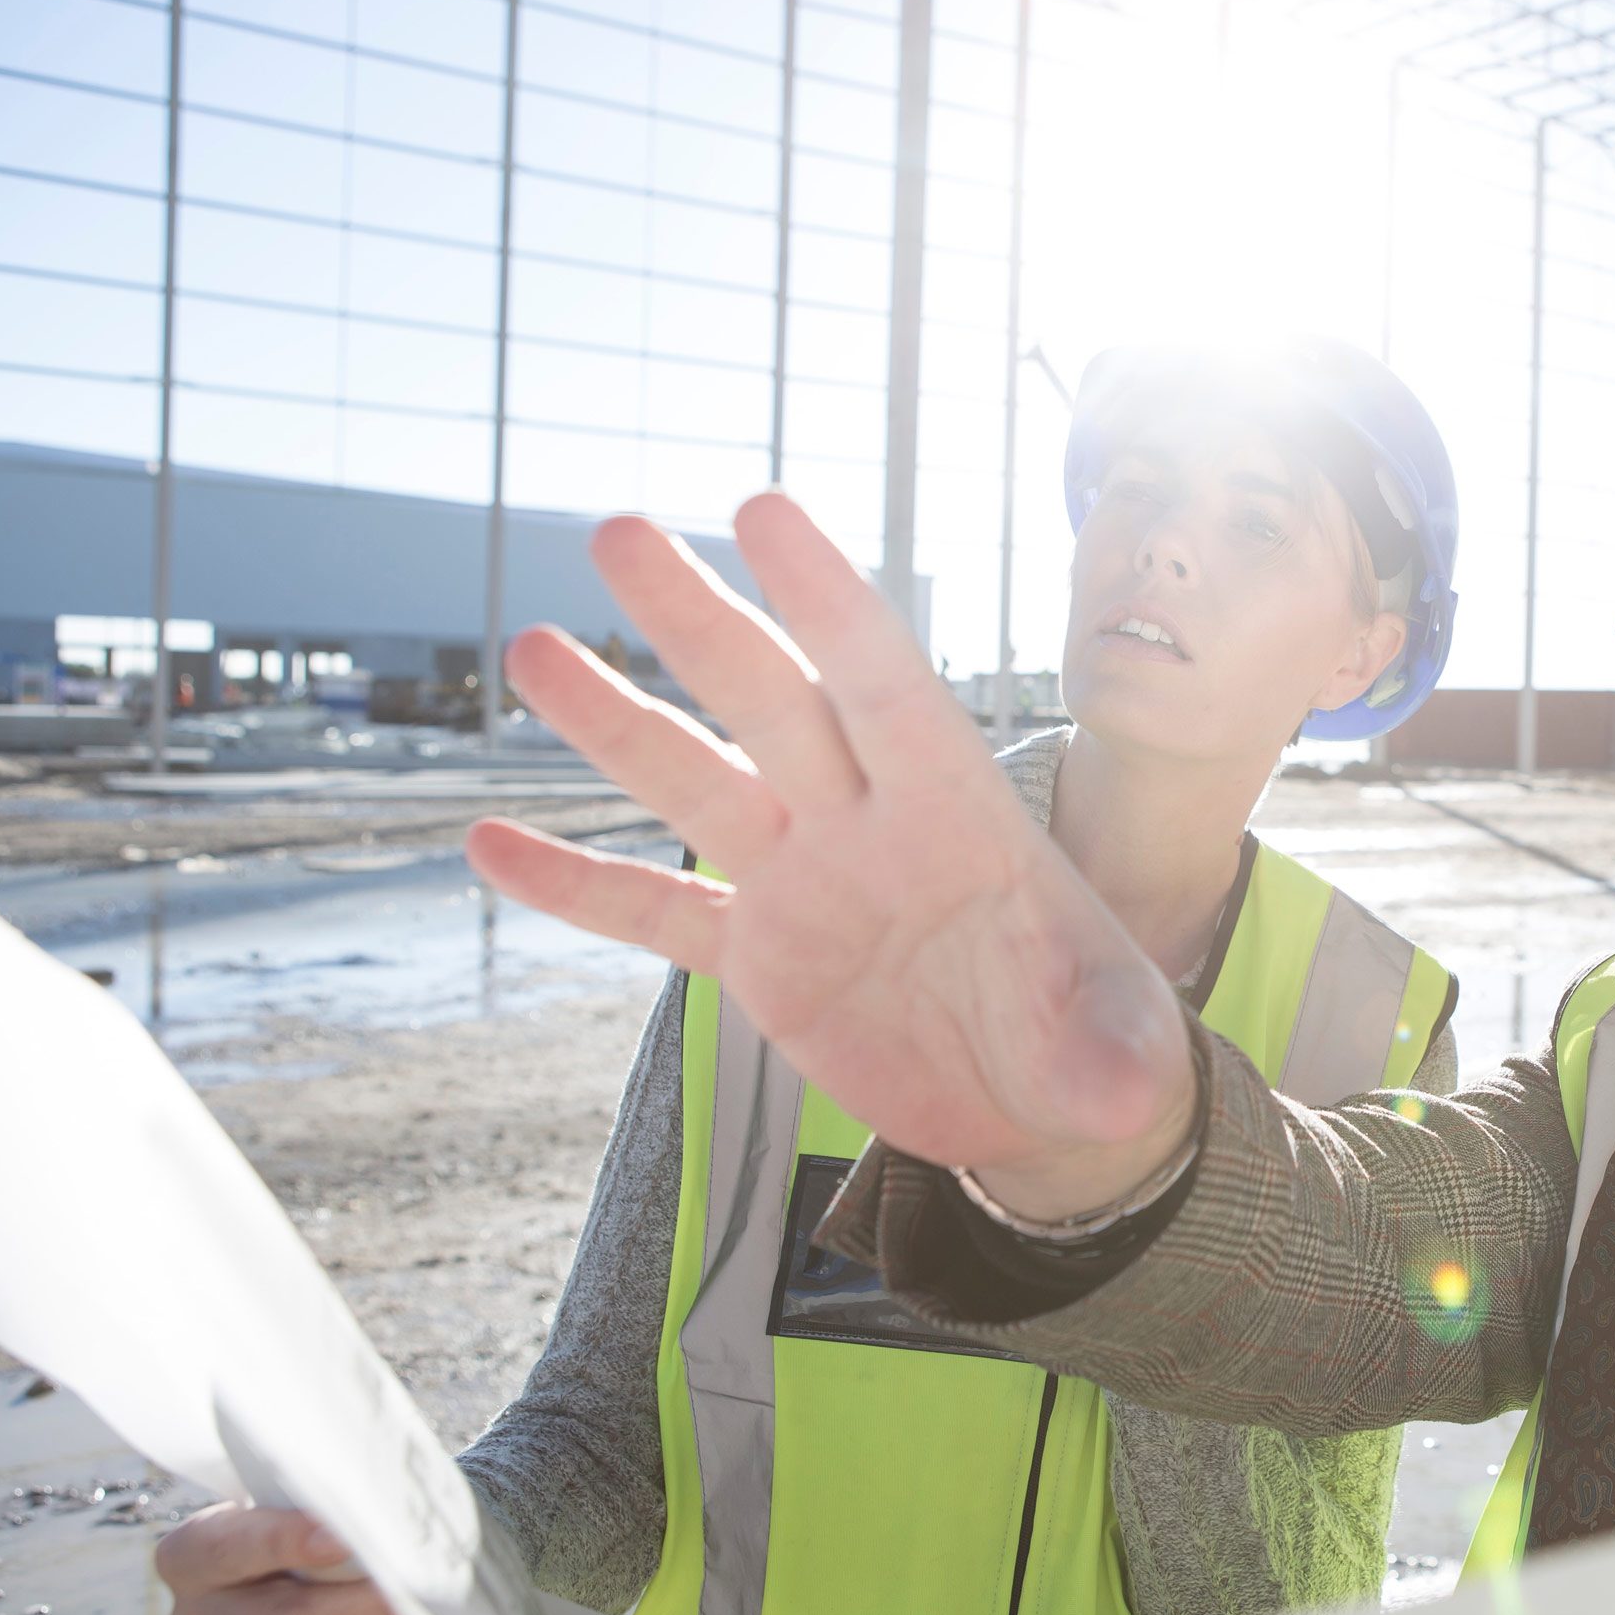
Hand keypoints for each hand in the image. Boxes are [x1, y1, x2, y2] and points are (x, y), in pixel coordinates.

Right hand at [156, 1504, 407, 1614]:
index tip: (338, 1539)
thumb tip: (364, 1522)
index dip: (285, 1542)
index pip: (230, 1549)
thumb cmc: (299, 1522)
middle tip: (407, 1581)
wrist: (296, 1566)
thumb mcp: (291, 1498)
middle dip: (353, 1601)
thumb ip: (314, 1505)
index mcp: (188, 1557)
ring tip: (408, 1597)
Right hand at [465, 494, 1194, 1215]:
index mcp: (962, 819)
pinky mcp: (764, 961)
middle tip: (617, 530)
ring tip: (533, 651)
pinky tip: (491, 844)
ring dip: (615, 722)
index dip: (827, 604)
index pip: (886, 688)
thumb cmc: (1101, 1051)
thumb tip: (1123, 1097)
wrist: (1047, 1104)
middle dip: (701, 619)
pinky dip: (579, 886)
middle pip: (774, 701)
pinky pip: (657, 915)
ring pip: (698, 785)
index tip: (762, 511)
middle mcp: (871, 829)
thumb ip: (1113, 1060)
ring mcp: (809, 887)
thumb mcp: (1121, 1058)